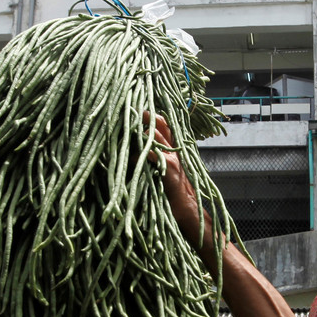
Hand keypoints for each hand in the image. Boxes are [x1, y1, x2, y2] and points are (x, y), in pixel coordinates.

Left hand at [142, 112, 202, 244]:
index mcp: (175, 148)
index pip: (165, 124)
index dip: (153, 116)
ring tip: (129, 129)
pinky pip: (151, 155)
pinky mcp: (169, 168)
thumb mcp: (168, 168)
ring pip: (155, 136)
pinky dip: (140, 155)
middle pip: (161, 124)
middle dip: (147, 116)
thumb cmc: (173, 190)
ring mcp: (173, 158)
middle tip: (133, 111)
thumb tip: (139, 148)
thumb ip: (158, 157)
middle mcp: (175, 149)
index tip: (139, 110)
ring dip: (141, 133)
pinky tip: (132, 157)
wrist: (187, 207)